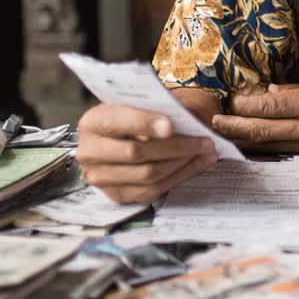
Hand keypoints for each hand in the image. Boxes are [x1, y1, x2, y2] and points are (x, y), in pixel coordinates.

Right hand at [76, 101, 218, 204]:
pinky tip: (200, 163)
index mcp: (93, 122)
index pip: (116, 121)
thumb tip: (189, 120)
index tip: (170, 125)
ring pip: (148, 174)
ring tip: (208, 150)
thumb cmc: (135, 114)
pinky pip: (154, 189)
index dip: (143, 123)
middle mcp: (90, 152)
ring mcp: (101, 178)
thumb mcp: (139, 103)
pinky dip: (181, 175)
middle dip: (176, 146)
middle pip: (135, 153)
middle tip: (205, 139)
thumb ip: (157, 107)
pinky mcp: (118, 195)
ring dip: (184, 162)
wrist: (121, 137)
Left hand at [212, 73, 298, 151]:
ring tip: (225, 137)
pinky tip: (254, 146)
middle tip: (212, 125)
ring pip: (273, 145)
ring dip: (247, 141)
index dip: (244, 108)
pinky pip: (287, 150)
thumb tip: (273, 93)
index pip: (269, 108)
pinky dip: (267, 148)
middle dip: (235, 129)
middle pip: (264, 131)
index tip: (228, 103)